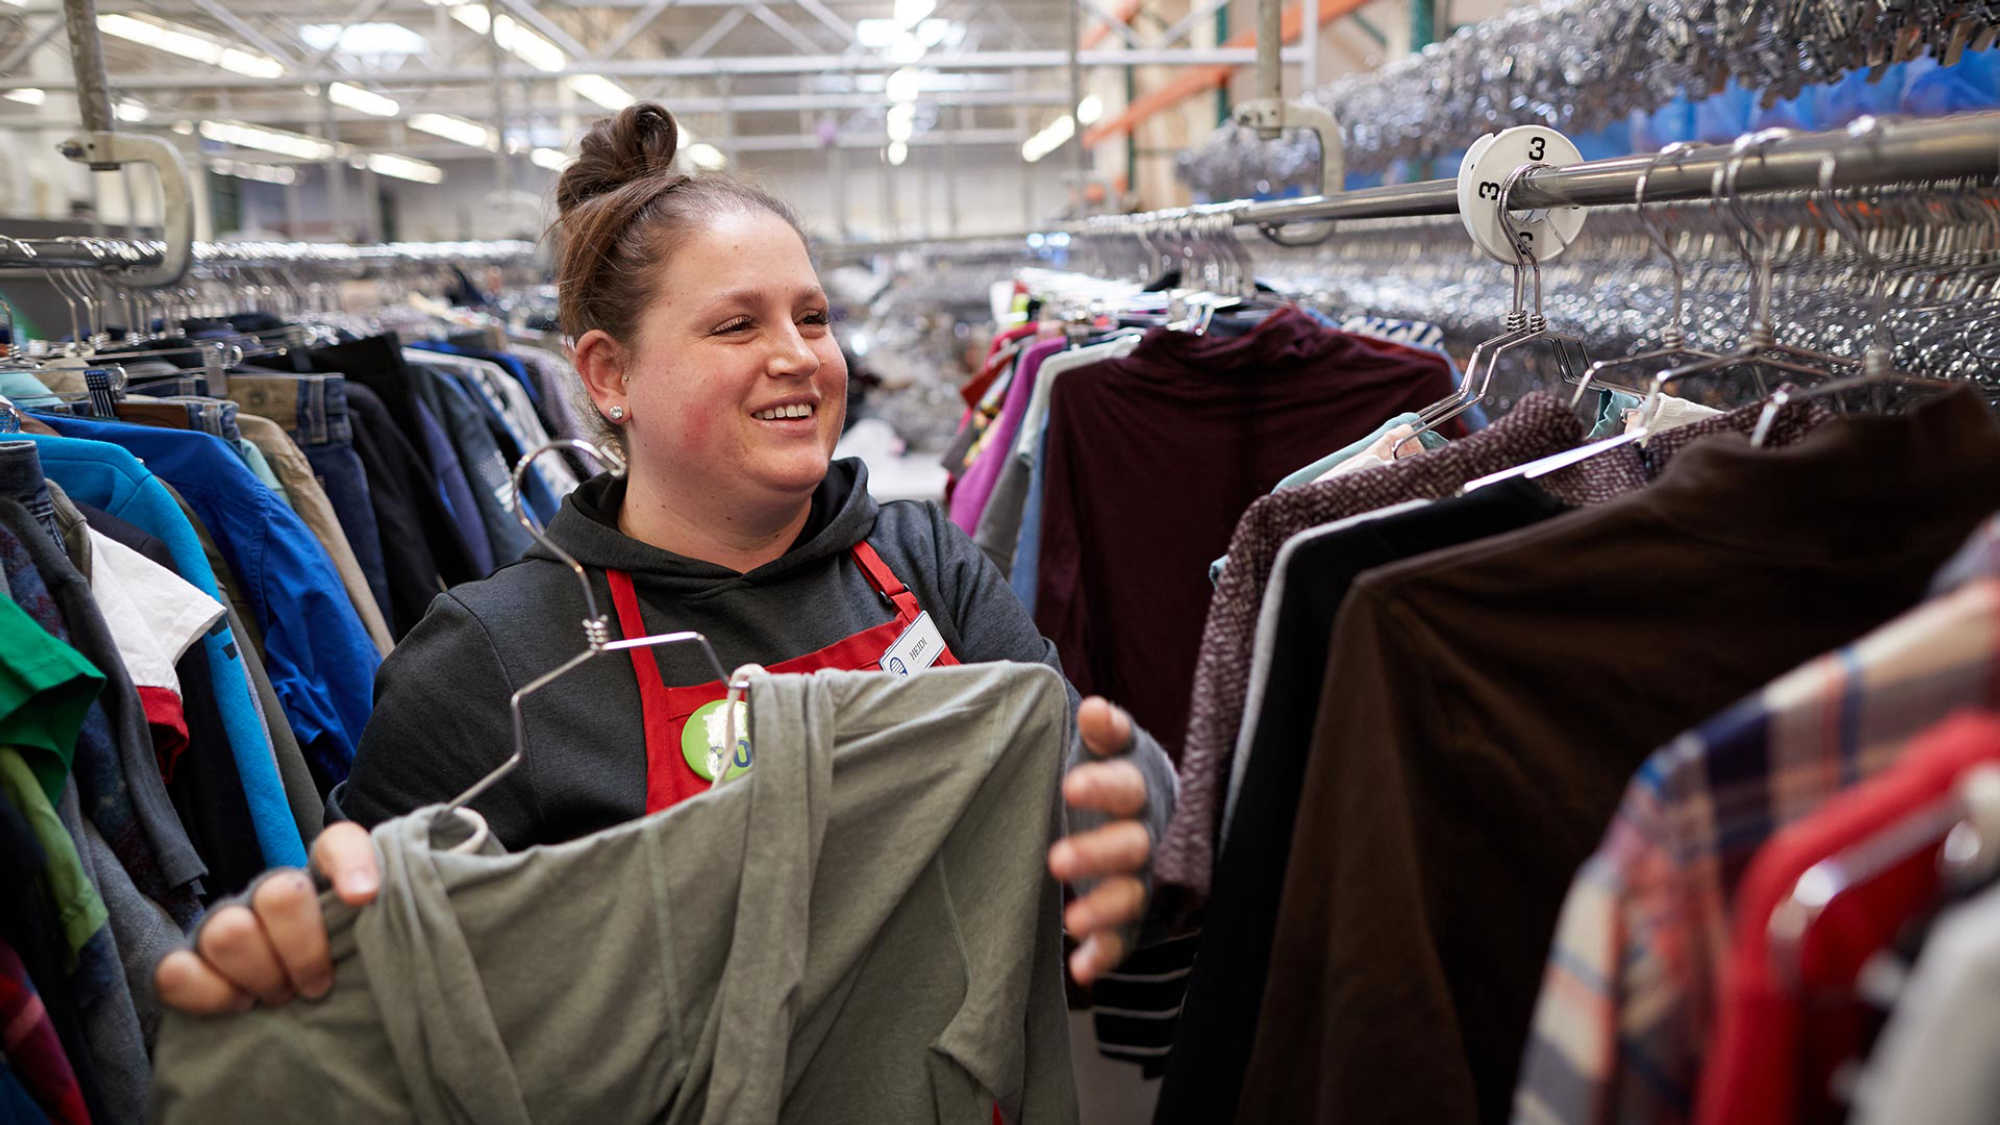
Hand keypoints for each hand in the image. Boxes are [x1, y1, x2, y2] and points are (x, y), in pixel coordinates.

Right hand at [153, 822, 381, 1012]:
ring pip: (227, 932)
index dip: (351, 864)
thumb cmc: (337, 973)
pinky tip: (239, 1006)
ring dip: (260, 976)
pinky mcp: (185, 965)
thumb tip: (371, 900)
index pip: (339, 844)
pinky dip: (208, 995)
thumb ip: (385, 922)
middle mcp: (269, 892)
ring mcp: (223, 925)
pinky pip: (175, 972)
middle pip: (278, 894)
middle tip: (317, 986)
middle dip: (302, 951)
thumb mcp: (370, 948)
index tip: (364, 898)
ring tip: (280, 999)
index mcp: (321, 880)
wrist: (293, 1012)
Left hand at [1047, 697, 1149, 986]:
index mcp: (1141, 789)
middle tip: (1057, 861)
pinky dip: (1105, 954)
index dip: (1101, 787)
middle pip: (1132, 845)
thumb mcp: (1109, 750)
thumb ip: (1104, 733)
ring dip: (1105, 909)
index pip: (1126, 787)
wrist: (1154, 817)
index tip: (1070, 787)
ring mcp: (1146, 879)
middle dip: (1098, 854)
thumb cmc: (1117, 779)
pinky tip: (1081, 968)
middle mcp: (1151, 836)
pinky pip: (1125, 939)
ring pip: (1133, 895)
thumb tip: (1094, 709)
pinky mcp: (1136, 918)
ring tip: (1072, 920)